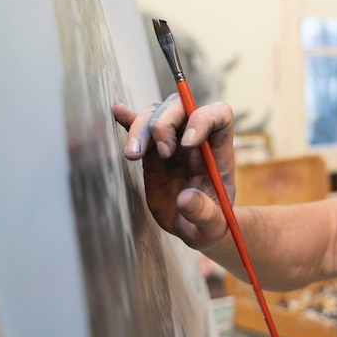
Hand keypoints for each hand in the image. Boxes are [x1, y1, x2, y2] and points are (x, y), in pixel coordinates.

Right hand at [112, 95, 235, 250]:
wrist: (194, 228)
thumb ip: (204, 213)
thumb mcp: (212, 226)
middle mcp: (196, 139)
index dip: (203, 119)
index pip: (219, 115)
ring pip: (157, 114)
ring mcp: (173, 142)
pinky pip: (140, 128)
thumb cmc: (210, 224)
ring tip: (133, 156)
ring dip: (142, 129)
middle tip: (162, 153)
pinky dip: (129, 119)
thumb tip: (185, 198)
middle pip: (182, 108)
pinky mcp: (152, 152)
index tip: (188, 144)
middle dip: (166, 123)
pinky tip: (117, 111)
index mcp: (219, 151)